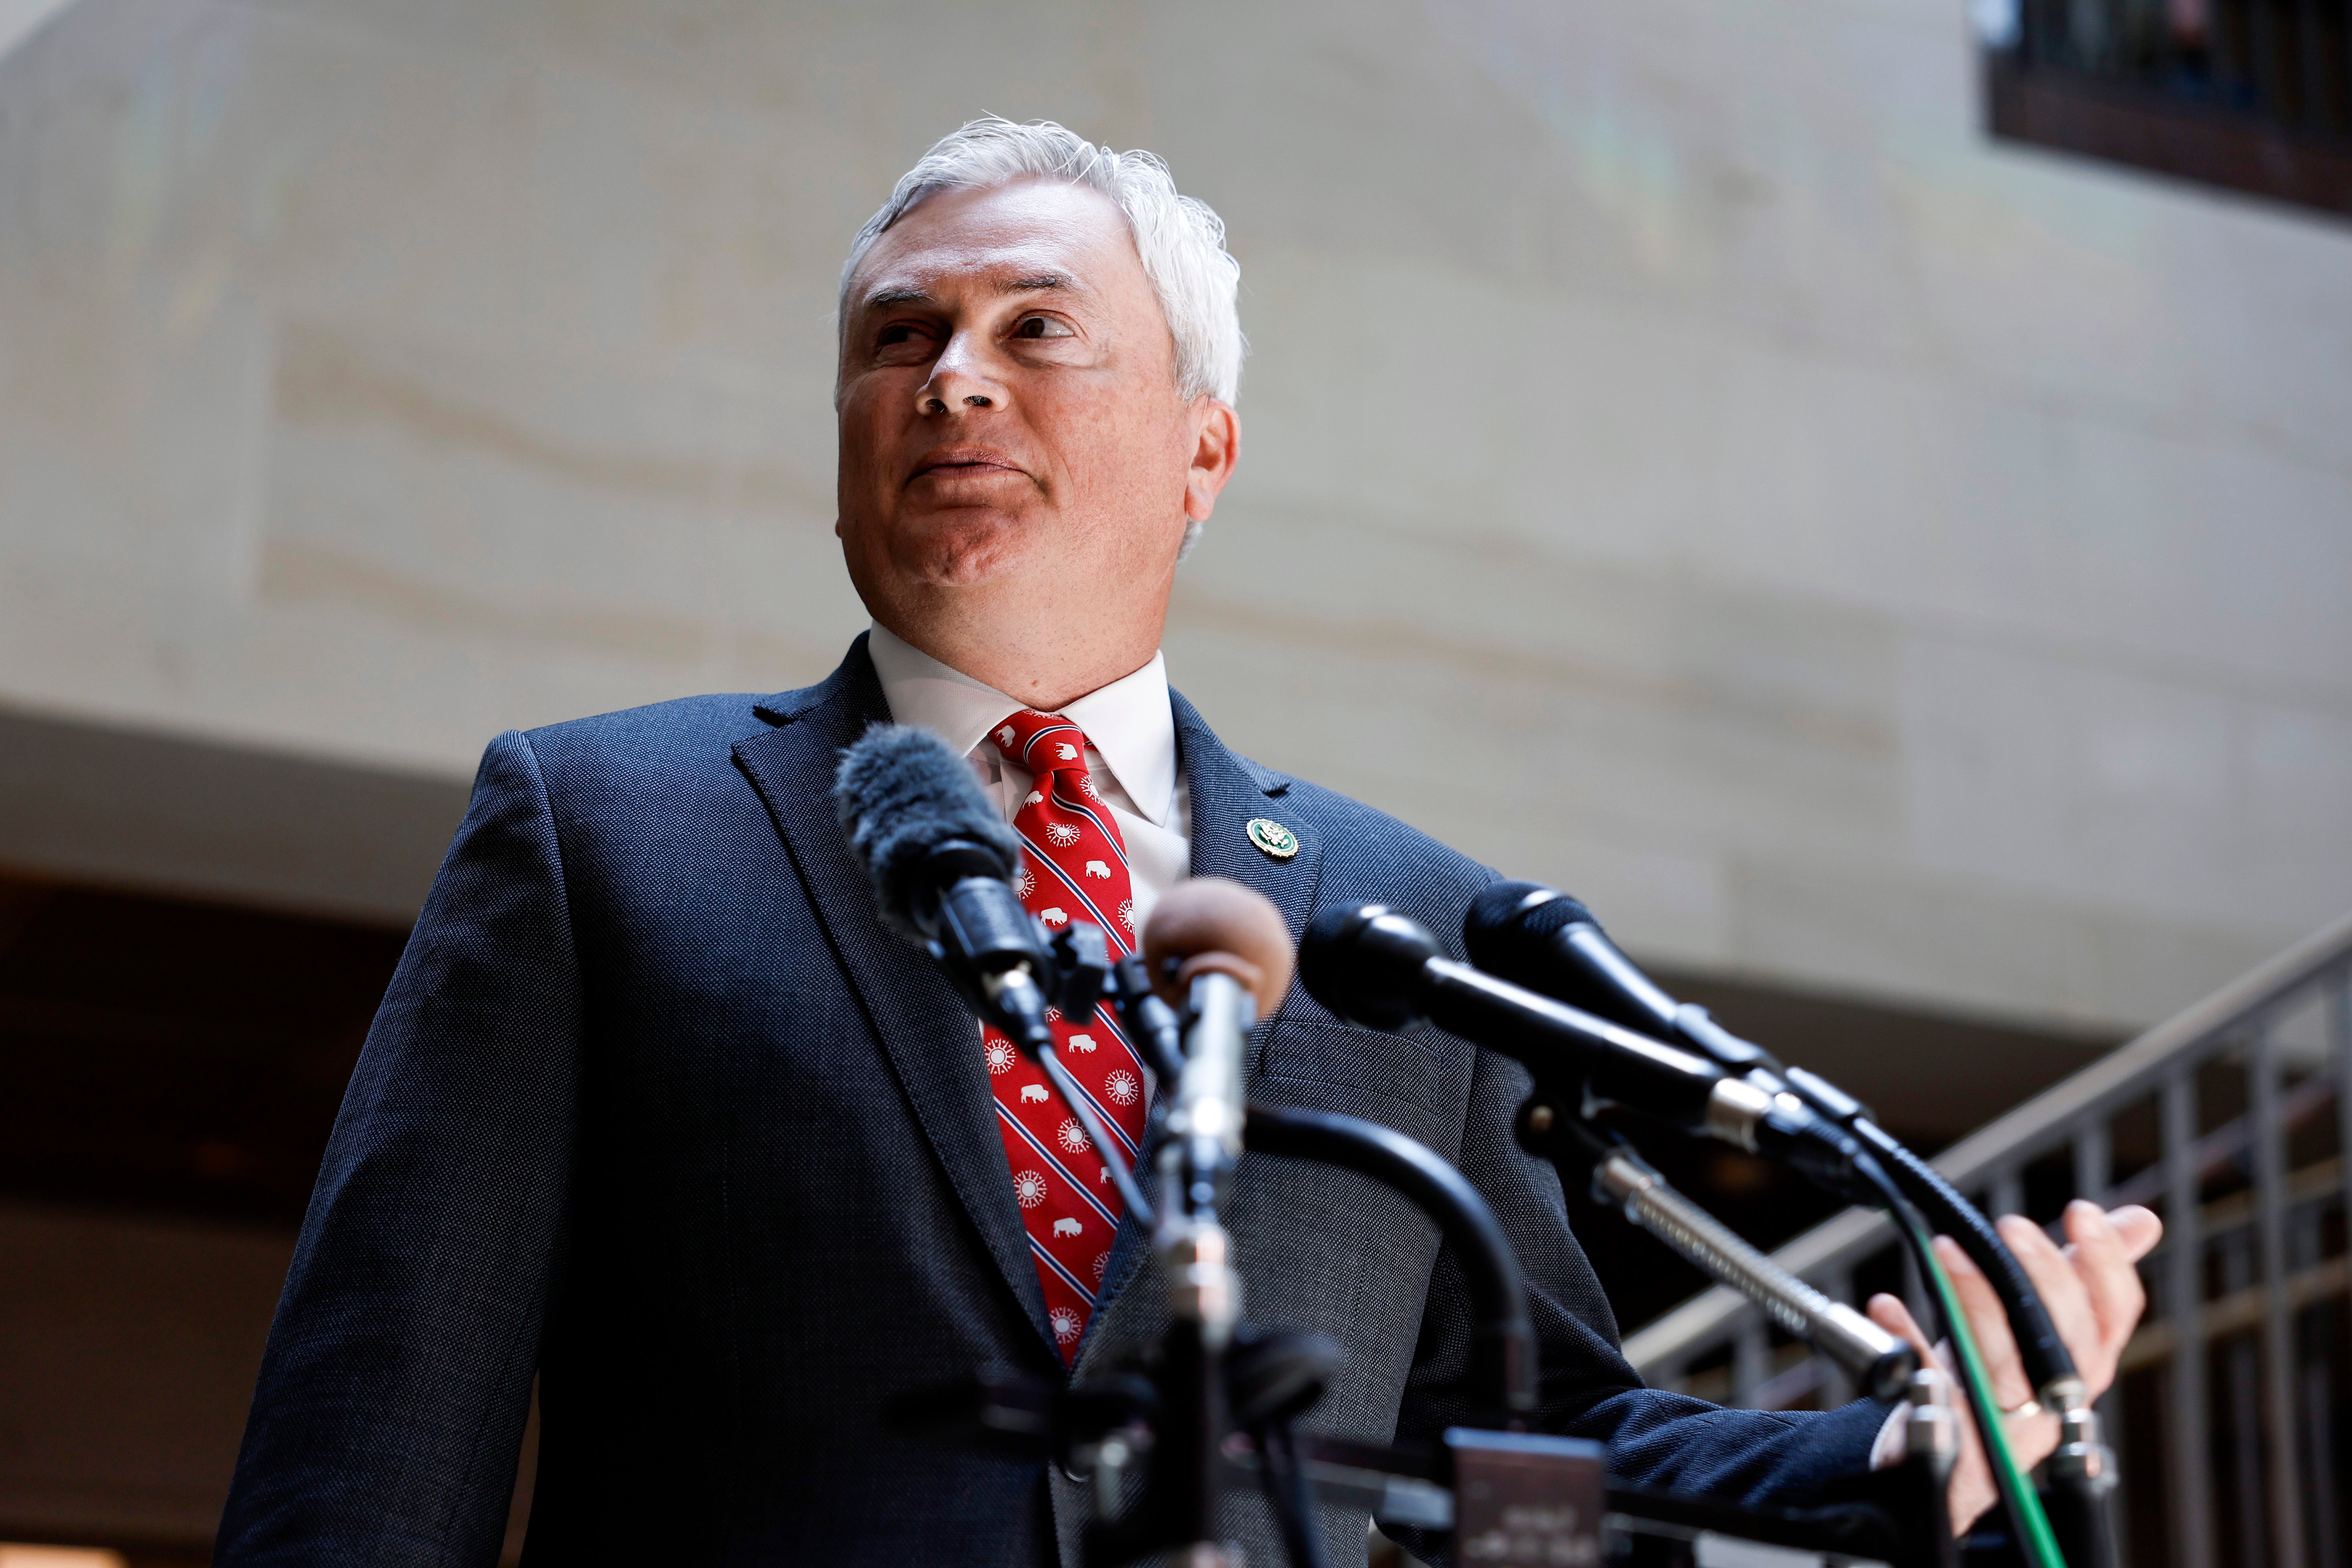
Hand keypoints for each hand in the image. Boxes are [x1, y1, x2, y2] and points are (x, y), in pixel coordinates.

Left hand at [1866, 1200, 2162, 1532]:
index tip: (2082, 1212)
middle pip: (2063, 1339)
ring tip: (1945, 1250)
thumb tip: (2142, 1221)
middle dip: (2042, 1277)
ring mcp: (2004, 1423)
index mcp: (2083, 1363)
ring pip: (2001, 1363)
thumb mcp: (2044, 1324)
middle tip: (2011, 1226)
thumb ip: (2084, 1274)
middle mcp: (2053, 1396)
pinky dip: (1907, 1341)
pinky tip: (1887, 1305)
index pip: (2113, 1314)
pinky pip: (1929, 1387)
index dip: (2106, 1263)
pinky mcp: (1949, 1434)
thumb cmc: (1998, 1377)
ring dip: (1973, 1300)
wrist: (1947, 1457)